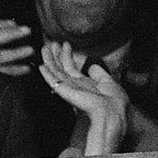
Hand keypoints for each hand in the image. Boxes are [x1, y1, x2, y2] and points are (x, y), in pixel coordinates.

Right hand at [38, 40, 127, 156]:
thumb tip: (91, 67)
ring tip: (46, 46)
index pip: (71, 69)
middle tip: (50, 42)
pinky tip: (42, 65)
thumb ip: (99, 75)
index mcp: (84, 85)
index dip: (67, 56)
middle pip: (62, 68)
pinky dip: (48, 73)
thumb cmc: (115, 104)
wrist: (114, 115)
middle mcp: (75, 87)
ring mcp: (70, 90)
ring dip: (51, 59)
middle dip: (56, 55)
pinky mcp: (67, 93)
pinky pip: (55, 81)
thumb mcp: (109, 84)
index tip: (64, 44)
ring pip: (57, 72)